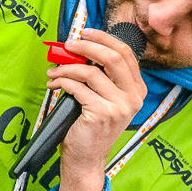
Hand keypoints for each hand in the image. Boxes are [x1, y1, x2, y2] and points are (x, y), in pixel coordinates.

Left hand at [49, 27, 146, 190]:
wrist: (86, 158)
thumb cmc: (91, 126)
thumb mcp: (103, 98)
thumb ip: (101, 76)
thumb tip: (79, 48)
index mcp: (137, 89)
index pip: (125, 54)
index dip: (104, 39)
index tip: (85, 32)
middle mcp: (134, 97)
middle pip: (112, 57)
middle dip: (87, 46)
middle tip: (68, 45)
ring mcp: (119, 106)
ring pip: (90, 72)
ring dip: (66, 68)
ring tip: (53, 72)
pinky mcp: (102, 113)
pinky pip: (78, 87)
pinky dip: (62, 81)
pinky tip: (54, 84)